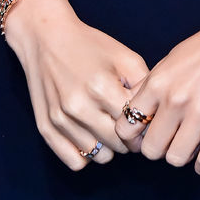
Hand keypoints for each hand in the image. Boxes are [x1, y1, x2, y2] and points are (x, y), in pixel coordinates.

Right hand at [2, 0, 149, 171]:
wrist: (46, 37)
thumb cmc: (89, 45)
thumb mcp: (123, 55)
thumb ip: (144, 84)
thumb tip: (154, 114)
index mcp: (101, 86)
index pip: (134, 124)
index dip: (144, 123)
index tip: (143, 119)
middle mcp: (79, 106)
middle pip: (119, 144)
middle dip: (129, 137)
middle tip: (127, 124)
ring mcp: (60, 120)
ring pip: (100, 156)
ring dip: (109, 146)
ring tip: (108, 126)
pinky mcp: (46, 128)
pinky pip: (76, 162)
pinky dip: (87, 154)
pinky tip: (90, 135)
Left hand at [113, 6, 199, 175]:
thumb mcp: (170, 60)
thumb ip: (151, 86)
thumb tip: (133, 111)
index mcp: (157, 82)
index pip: (126, 126)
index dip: (133, 137)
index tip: (145, 135)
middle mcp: (175, 99)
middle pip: (151, 150)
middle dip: (159, 149)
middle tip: (170, 140)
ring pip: (176, 159)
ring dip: (182, 156)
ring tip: (190, 144)